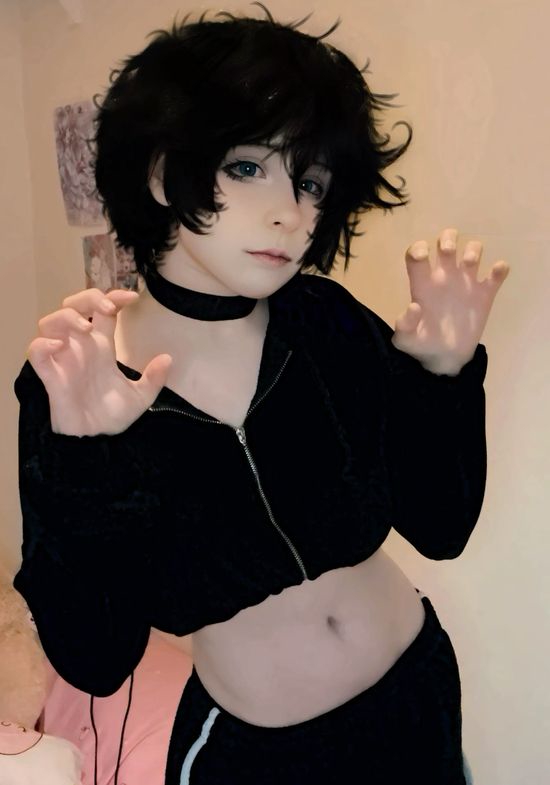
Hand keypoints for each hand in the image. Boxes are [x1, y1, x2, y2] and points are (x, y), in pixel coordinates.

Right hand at [27, 288, 171, 435]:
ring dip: (67, 317)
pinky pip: (36, 351)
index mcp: (102, 347)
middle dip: (88, 298)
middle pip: (73, 306)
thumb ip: (153, 378)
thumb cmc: (112, 416)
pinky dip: (43, 343)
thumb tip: (168, 358)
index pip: (103, 311)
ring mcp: (63, 359)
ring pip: (50, 321)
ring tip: (87, 329)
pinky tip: (59, 346)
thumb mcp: (140, 397)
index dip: (114, 297)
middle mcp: (80, 347)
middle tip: (108, 309)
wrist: (97, 441)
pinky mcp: (50, 375)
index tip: (133, 297)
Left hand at [392, 227, 509, 374]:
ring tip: (471, 264)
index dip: (418, 248)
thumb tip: (414, 306)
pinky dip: (499, 270)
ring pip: (473, 251)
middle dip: (448, 240)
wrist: (445, 358)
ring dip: (473, 250)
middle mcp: (444, 277)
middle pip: (446, 242)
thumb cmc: (421, 345)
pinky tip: (496, 274)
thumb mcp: (406, 340)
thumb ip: (405, 325)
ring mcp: (465, 284)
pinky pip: (496, 275)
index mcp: (423, 284)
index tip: (423, 255)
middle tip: (449, 252)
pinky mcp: (484, 295)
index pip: (417, 253)